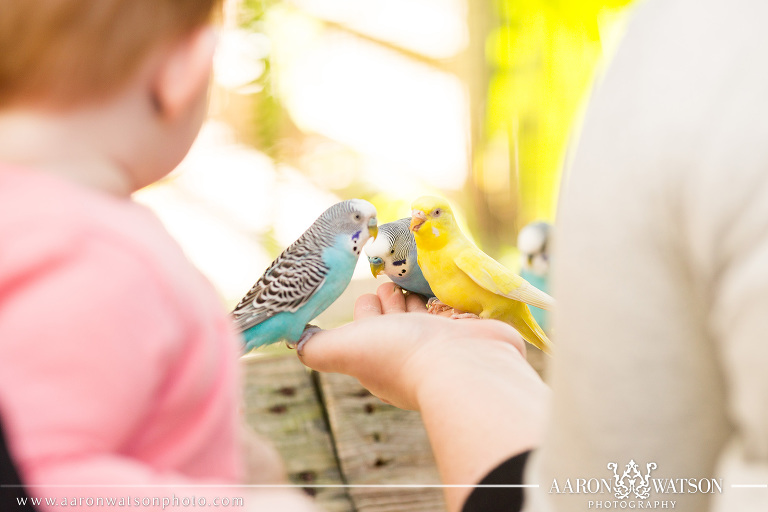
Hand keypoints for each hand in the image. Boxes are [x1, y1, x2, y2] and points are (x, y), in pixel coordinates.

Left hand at [299, 283, 548, 510]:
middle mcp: (408, 351)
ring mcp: (441, 344)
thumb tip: (293, 342)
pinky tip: (444, 288)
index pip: (367, 327)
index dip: (365, 310)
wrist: (464, 365)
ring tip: (411, 278)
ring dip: (416, 298)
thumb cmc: (400, 353)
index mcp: (378, 354)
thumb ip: (317, 347)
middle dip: (390, 299)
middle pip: (396, 320)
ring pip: (424, 316)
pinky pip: (453, 312)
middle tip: (389, 279)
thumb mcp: (345, 348)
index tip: (365, 291)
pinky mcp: (468, 333)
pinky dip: (446, 300)